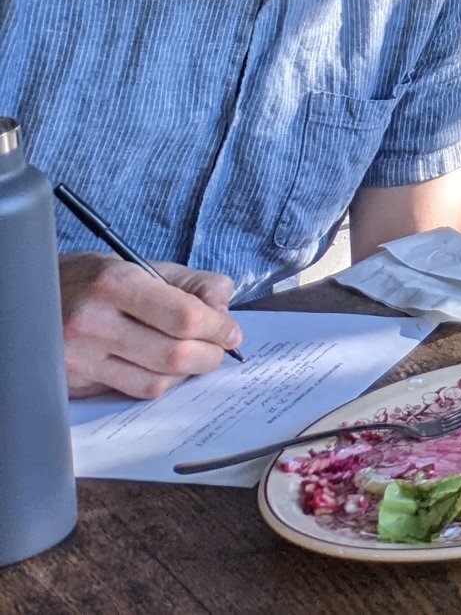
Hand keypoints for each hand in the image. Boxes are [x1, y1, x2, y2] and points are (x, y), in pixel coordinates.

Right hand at [60, 253, 240, 398]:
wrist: (32, 297)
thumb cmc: (96, 279)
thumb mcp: (143, 265)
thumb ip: (192, 284)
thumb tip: (224, 309)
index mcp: (115, 283)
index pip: (184, 317)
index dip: (218, 328)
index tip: (231, 332)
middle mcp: (92, 322)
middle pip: (173, 355)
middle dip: (209, 355)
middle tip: (219, 349)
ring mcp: (78, 357)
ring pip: (155, 382)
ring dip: (186, 373)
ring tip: (193, 356)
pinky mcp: (73, 383)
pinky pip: (131, 392)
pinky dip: (158, 382)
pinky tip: (161, 366)